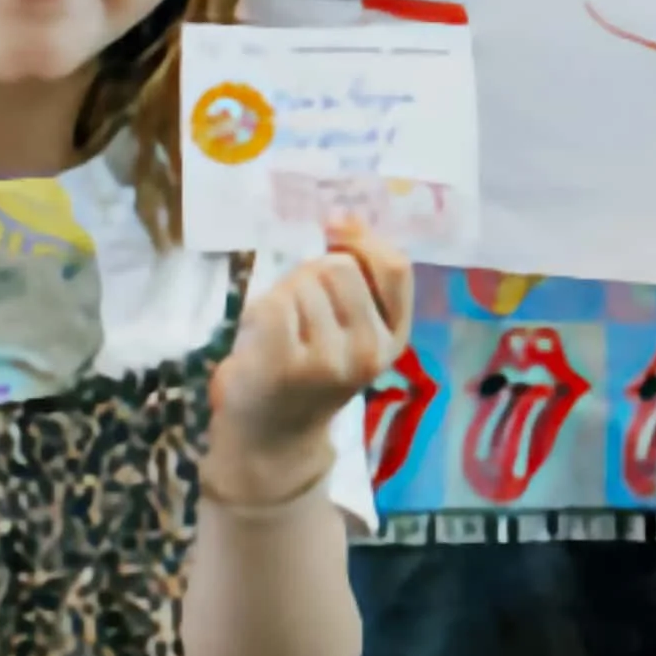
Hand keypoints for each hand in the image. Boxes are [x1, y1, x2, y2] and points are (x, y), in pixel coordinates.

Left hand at [208, 222, 412, 506]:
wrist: (271, 438)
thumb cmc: (307, 370)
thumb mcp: (349, 327)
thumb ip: (357, 277)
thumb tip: (345, 217)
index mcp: (394, 337)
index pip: (395, 266)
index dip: (363, 238)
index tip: (334, 229)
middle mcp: (371, 350)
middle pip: (342, 267)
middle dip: (311, 272)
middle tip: (298, 304)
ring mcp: (331, 360)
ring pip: (305, 282)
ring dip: (283, 293)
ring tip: (278, 328)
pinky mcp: (288, 366)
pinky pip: (276, 304)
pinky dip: (260, 311)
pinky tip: (260, 337)